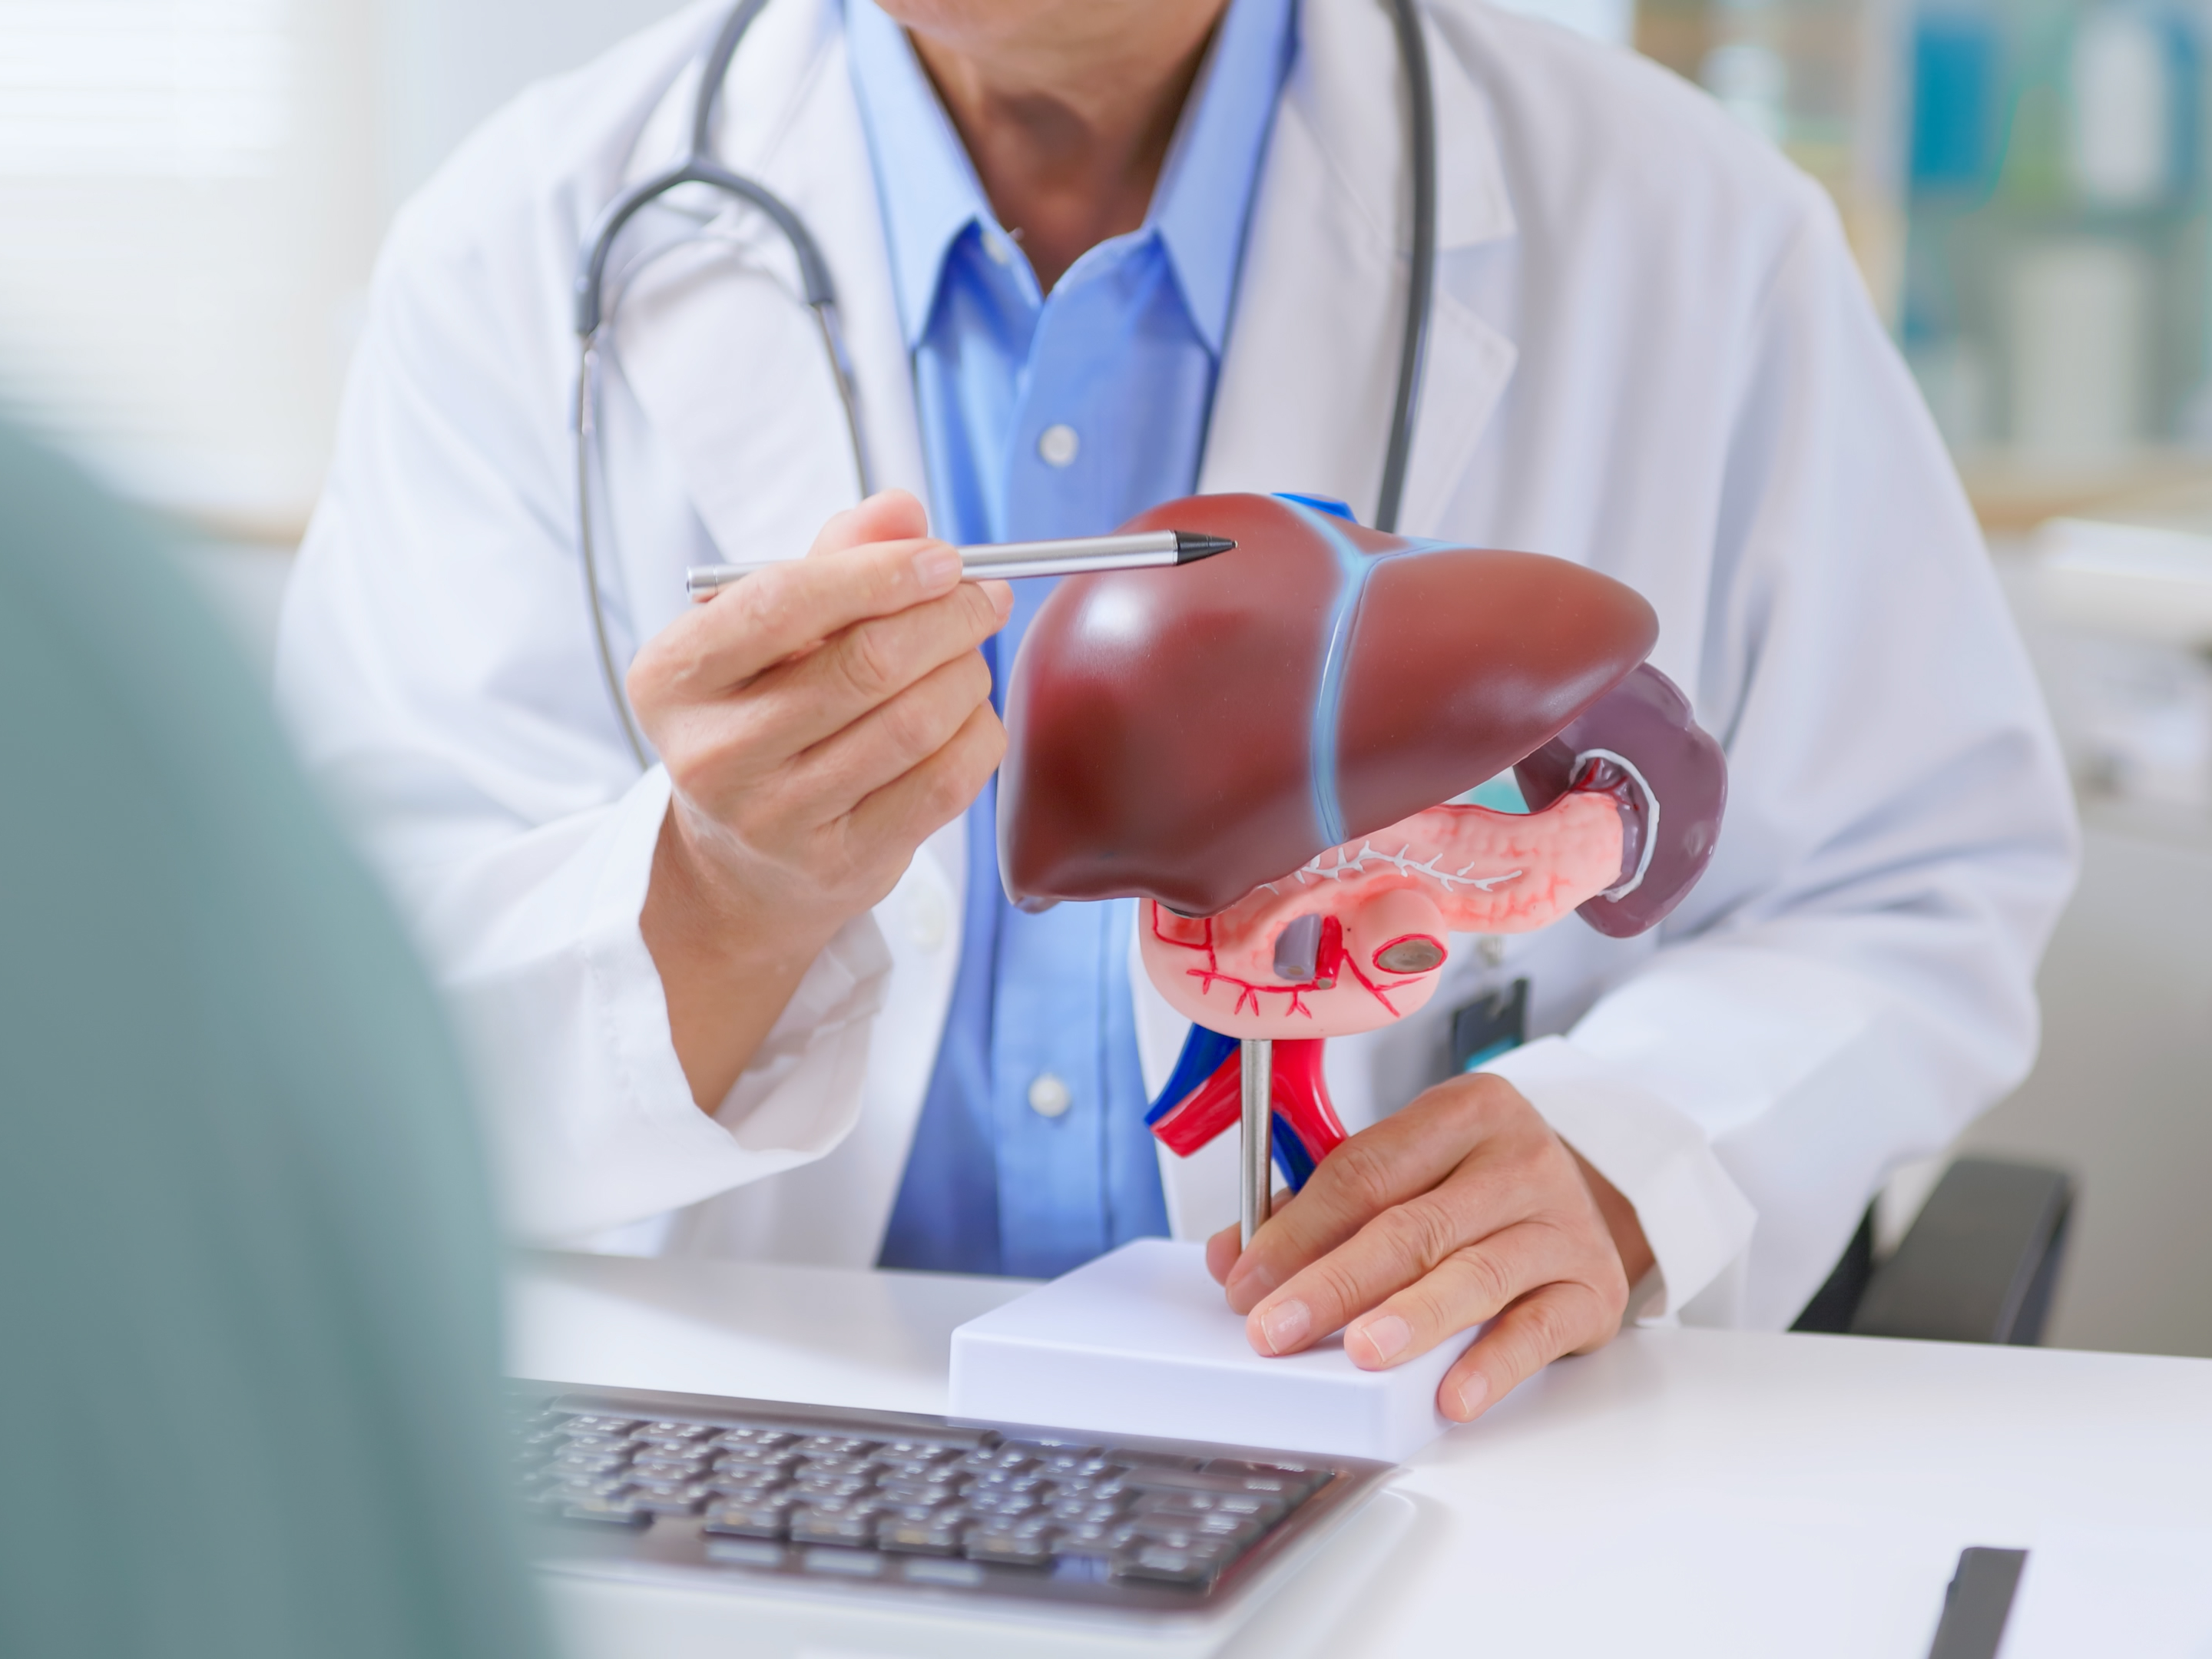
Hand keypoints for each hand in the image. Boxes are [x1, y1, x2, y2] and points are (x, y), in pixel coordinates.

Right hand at [629, 490, 1009, 1109]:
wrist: (743, 859)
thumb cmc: (760, 717)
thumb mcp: (769, 633)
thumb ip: (832, 558)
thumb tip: (902, 510)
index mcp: (674, 676)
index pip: (784, 603)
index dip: (881, 573)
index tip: (943, 559)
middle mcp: (713, 753)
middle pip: (867, 664)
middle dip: (947, 618)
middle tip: (981, 599)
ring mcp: (776, 818)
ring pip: (915, 723)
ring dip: (967, 674)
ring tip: (969, 656)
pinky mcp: (842, 864)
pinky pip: (943, 783)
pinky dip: (977, 734)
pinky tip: (968, 715)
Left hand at [1205, 1073, 1654, 1421]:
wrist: (1587, 1202)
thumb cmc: (1477, 1187)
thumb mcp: (1406, 1172)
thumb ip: (1318, 1208)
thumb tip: (1235, 1257)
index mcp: (1462, 1112)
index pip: (1365, 1170)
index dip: (1298, 1229)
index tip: (1248, 1280)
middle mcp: (1518, 1160)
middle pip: (1412, 1227)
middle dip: (1335, 1282)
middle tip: (1277, 1330)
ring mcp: (1562, 1223)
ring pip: (1474, 1275)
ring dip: (1410, 1317)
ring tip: (1360, 1352)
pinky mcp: (1593, 1288)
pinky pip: (1538, 1330)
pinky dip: (1491, 1364)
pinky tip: (1451, 1394)